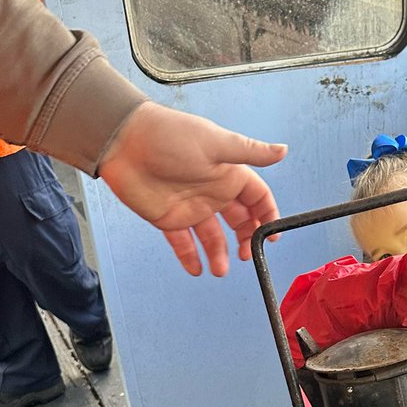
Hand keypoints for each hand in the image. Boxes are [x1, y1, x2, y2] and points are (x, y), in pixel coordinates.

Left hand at [98, 102, 286, 276]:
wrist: (123, 141)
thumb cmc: (169, 135)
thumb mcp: (216, 143)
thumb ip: (250, 152)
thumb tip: (283, 150)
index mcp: (228, 174)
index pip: (257, 199)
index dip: (267, 216)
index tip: (272, 236)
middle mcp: (213, 192)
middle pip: (239, 222)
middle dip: (247, 240)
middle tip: (247, 255)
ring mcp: (191, 208)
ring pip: (213, 238)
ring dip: (220, 255)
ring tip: (220, 270)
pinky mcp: (168, 219)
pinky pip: (183, 244)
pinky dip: (190, 258)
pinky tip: (196, 270)